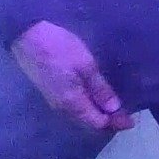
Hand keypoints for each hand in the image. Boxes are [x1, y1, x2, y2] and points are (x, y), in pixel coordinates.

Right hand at [10, 21, 134, 131]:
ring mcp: (54, 100)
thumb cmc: (59, 47)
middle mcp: (62, 108)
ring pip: (80, 115)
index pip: (98, 123)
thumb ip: (99, 88)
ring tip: (112, 106)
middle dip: (107, 121)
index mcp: (72, 104)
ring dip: (96, 113)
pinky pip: (73, 106)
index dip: (115, 122)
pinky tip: (93, 96)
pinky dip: (87, 105)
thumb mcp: (85, 64)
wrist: (27, 35)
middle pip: (88, 122)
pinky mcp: (51, 90)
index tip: (132, 120)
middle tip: (124, 115)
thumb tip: (114, 109)